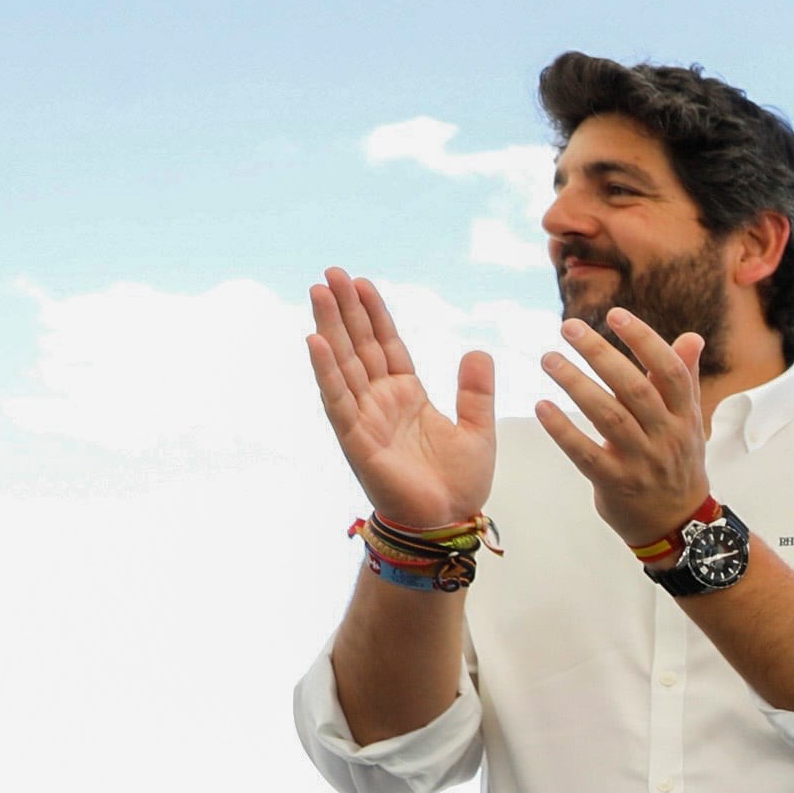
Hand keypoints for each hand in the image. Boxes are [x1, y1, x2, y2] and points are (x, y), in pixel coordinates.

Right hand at [304, 267, 494, 527]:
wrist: (448, 521)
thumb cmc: (459, 482)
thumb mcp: (479, 429)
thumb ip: (476, 391)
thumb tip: (477, 349)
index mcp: (407, 394)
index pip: (387, 344)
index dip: (375, 314)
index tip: (363, 282)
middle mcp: (380, 400)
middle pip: (359, 345)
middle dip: (345, 309)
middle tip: (330, 272)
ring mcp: (365, 417)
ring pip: (343, 363)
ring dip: (330, 327)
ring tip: (319, 292)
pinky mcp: (355, 439)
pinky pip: (337, 399)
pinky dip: (326, 371)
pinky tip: (315, 340)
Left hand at [534, 309, 713, 548]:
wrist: (679, 523)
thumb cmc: (677, 463)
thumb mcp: (689, 422)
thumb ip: (685, 379)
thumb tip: (692, 337)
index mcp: (685, 416)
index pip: (669, 371)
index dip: (644, 340)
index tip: (614, 314)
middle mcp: (666, 437)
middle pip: (635, 389)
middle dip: (600, 354)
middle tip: (568, 328)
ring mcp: (642, 462)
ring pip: (609, 417)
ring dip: (576, 384)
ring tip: (549, 359)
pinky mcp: (616, 483)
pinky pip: (586, 454)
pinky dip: (563, 430)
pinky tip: (542, 407)